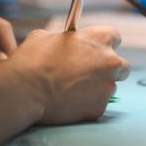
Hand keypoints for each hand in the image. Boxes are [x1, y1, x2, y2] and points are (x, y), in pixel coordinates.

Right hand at [13, 26, 129, 124]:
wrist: (25, 91)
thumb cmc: (32, 60)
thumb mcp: (43, 36)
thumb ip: (62, 38)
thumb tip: (62, 42)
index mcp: (99, 38)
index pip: (114, 36)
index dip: (101, 42)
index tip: (93, 48)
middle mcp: (110, 62)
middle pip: (119, 64)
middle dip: (105, 67)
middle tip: (85, 70)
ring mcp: (107, 87)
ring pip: (109, 86)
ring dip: (95, 86)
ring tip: (71, 87)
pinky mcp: (99, 108)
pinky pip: (96, 104)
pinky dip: (85, 103)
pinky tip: (67, 100)